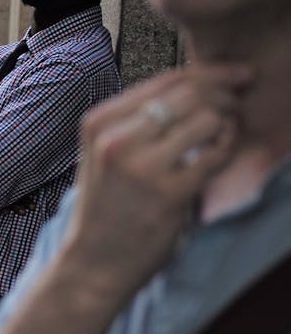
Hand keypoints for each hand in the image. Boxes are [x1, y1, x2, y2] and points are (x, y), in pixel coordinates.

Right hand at [62, 63, 250, 301]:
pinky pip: (217, 155)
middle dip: (226, 94)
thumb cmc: (107, 206)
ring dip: (228, 123)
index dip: (211, 72)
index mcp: (99, 122)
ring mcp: (141, 166)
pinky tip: (221, 155)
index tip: (236, 76)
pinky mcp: (168, 193)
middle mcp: (116, 138)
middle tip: (239, 106)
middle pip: (191, 92)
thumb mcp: (104, 152)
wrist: (94, 261)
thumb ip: (138, 119)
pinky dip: (228, 149)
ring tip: (226, 135)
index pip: (167, 79)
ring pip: (207, 118)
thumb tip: (199, 84)